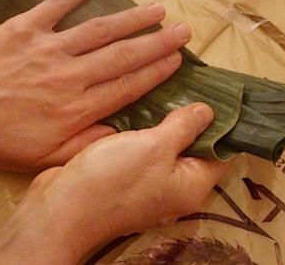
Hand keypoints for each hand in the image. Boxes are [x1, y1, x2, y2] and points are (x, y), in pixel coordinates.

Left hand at [0, 0, 192, 170]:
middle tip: (183, 30)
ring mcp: (48, 48)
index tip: (177, 60)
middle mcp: (70, 75)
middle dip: (157, 42)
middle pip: (123, 55)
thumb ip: (84, 146)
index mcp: (76, 108)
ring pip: (99, 29)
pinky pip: (55, 6)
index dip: (156, 71)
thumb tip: (120, 134)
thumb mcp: (40, 158)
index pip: (127, 86)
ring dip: (131, 18)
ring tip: (156, 9)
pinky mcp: (25, 28)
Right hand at [0, 103, 231, 263]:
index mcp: (192, 186)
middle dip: (190, 115)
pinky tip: (136, 102)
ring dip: (163, 119)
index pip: (222, 152)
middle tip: (186, 78)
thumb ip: (183, 127)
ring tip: (163, 83)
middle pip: (193, 146)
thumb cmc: (113, 178)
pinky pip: (141, 148)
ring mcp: (148, 182)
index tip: (216, 88)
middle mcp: (174, 187)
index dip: (222, 121)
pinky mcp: (124, 175)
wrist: (61, 207)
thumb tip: (209, 111)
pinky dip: (141, 128)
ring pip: (164, 145)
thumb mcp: (154, 146)